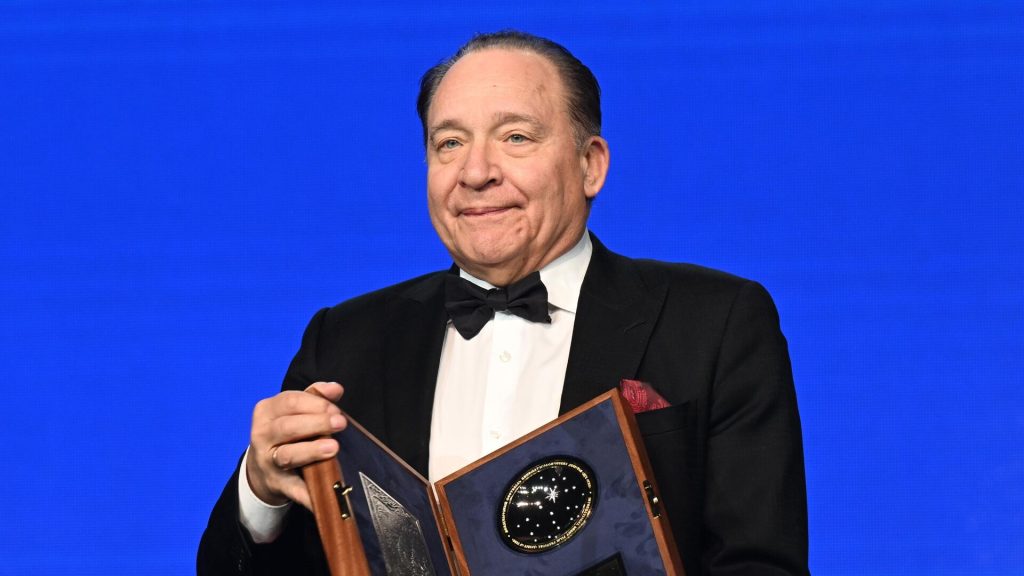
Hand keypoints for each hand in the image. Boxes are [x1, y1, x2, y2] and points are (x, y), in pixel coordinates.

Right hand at [246, 382, 346, 509]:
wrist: (261, 468)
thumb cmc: (284, 431)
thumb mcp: (292, 409)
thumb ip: (314, 395)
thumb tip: (335, 388)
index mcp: (266, 412)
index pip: (289, 401)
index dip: (315, 403)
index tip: (335, 408)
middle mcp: (262, 436)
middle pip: (288, 427)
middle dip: (316, 423)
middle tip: (340, 423)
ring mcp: (268, 462)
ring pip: (288, 455)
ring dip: (312, 451)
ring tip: (333, 447)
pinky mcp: (278, 484)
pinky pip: (295, 489)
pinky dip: (310, 493)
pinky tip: (328, 492)